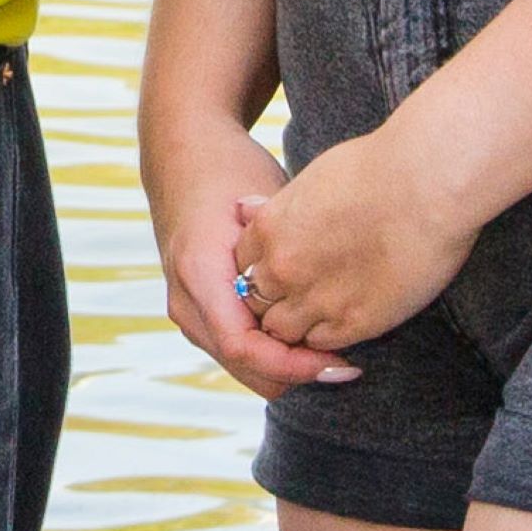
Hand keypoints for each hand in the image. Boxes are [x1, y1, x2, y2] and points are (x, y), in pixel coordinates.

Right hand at [148, 108, 355, 395]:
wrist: (183, 155)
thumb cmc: (229, 171)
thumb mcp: (264, 203)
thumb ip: (287, 251)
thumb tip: (331, 297)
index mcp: (199, 275)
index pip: (245, 348)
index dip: (294, 365)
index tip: (340, 362)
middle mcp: (186, 303)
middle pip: (245, 369)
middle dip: (297, 375)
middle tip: (348, 367)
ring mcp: (188, 311)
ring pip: (243, 366)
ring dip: (287, 368)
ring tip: (335, 355)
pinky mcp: (198, 311)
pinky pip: (239, 349)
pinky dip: (274, 353)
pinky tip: (310, 340)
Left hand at [236, 116, 483, 365]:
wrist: (426, 182)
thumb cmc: (379, 168)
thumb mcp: (310, 179)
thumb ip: (278, 208)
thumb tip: (250, 210)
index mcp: (269, 228)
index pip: (242, 268)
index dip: (263, 272)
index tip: (287, 269)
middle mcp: (282, 268)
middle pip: (256, 304)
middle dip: (275, 301)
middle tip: (307, 293)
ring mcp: (314, 299)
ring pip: (283, 332)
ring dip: (299, 325)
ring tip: (328, 310)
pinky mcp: (353, 323)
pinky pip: (321, 345)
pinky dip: (328, 338)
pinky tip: (349, 319)